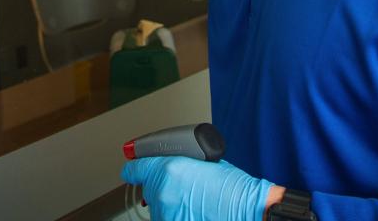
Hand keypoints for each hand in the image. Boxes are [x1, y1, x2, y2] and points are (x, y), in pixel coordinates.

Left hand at [122, 156, 273, 220]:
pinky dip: (177, 215)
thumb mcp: (203, 163)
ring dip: (170, 206)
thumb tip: (169, 170)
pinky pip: (167, 218)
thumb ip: (180, 164)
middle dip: (162, 187)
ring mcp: (167, 215)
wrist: (248, 211)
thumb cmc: (234, 189)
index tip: (129, 169)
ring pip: (158, 209)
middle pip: (150, 188)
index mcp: (169, 169)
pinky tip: (195, 212)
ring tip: (196, 205)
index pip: (138, 168)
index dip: (133, 167)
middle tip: (186, 189)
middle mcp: (163, 193)